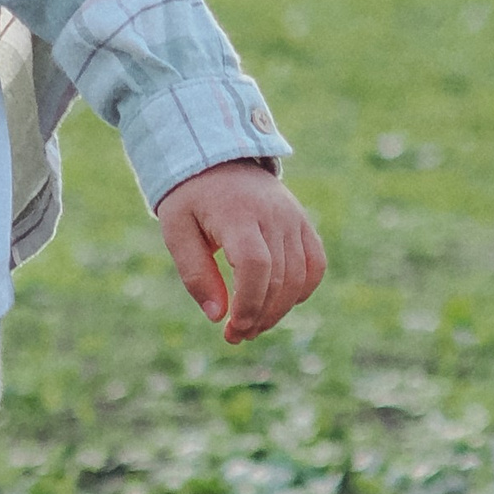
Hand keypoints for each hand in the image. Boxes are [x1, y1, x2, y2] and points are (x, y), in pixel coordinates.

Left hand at [155, 164, 325, 345]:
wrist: (217, 157)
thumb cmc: (191, 198)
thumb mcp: (177, 230)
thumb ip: (195, 273)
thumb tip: (217, 316)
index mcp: (237, 214)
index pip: (255, 265)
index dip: (249, 303)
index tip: (232, 329)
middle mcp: (272, 214)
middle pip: (279, 277)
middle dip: (260, 315)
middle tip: (236, 336)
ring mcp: (292, 218)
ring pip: (300, 276)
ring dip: (279, 311)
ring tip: (252, 326)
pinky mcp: (303, 223)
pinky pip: (316, 264)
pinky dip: (303, 290)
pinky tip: (279, 304)